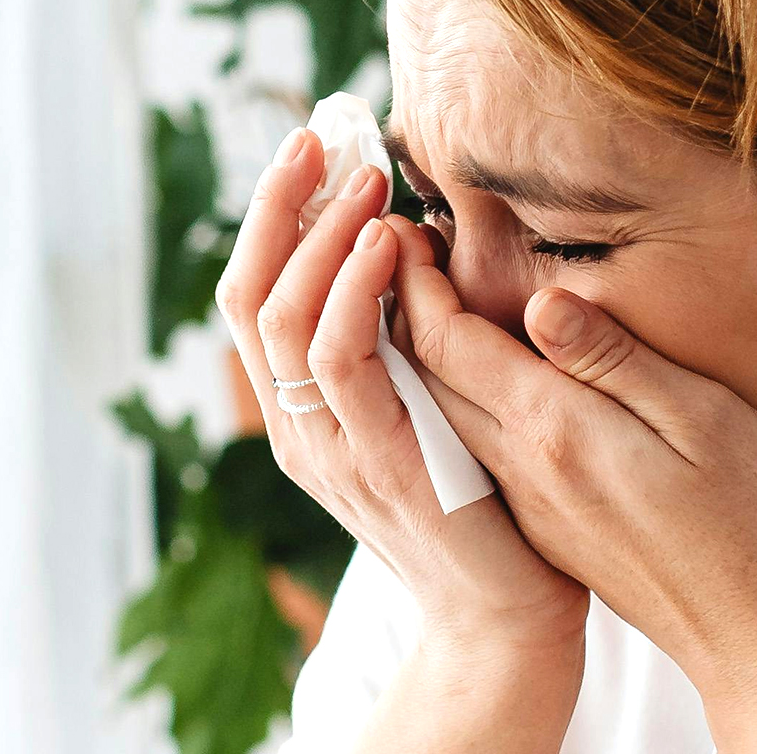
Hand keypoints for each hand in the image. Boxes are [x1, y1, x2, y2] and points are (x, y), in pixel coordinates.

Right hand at [214, 128, 588, 655]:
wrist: (507, 617)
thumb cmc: (486, 504)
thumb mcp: (435, 408)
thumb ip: (410, 346)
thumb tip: (412, 248)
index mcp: (304, 414)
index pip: (253, 296)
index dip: (271, 216)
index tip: (309, 145)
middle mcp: (301, 431)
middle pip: (249, 297)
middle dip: (280, 208)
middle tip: (324, 139)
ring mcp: (332, 451)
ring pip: (286, 322)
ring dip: (322, 239)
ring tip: (367, 180)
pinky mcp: (380, 465)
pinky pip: (344, 366)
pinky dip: (357, 295)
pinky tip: (386, 247)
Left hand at [384, 214, 756, 751]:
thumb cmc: (756, 519)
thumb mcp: (704, 419)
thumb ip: (618, 360)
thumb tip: (545, 301)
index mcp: (558, 433)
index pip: (452, 345)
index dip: (419, 280)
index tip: (405, 224)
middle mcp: (526, 473)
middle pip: (428, 381)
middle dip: (401, 309)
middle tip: (393, 245)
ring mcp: (533, 507)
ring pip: (444, 418)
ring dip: (420, 356)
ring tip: (419, 295)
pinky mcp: (550, 529)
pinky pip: (474, 450)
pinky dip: (453, 401)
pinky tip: (475, 374)